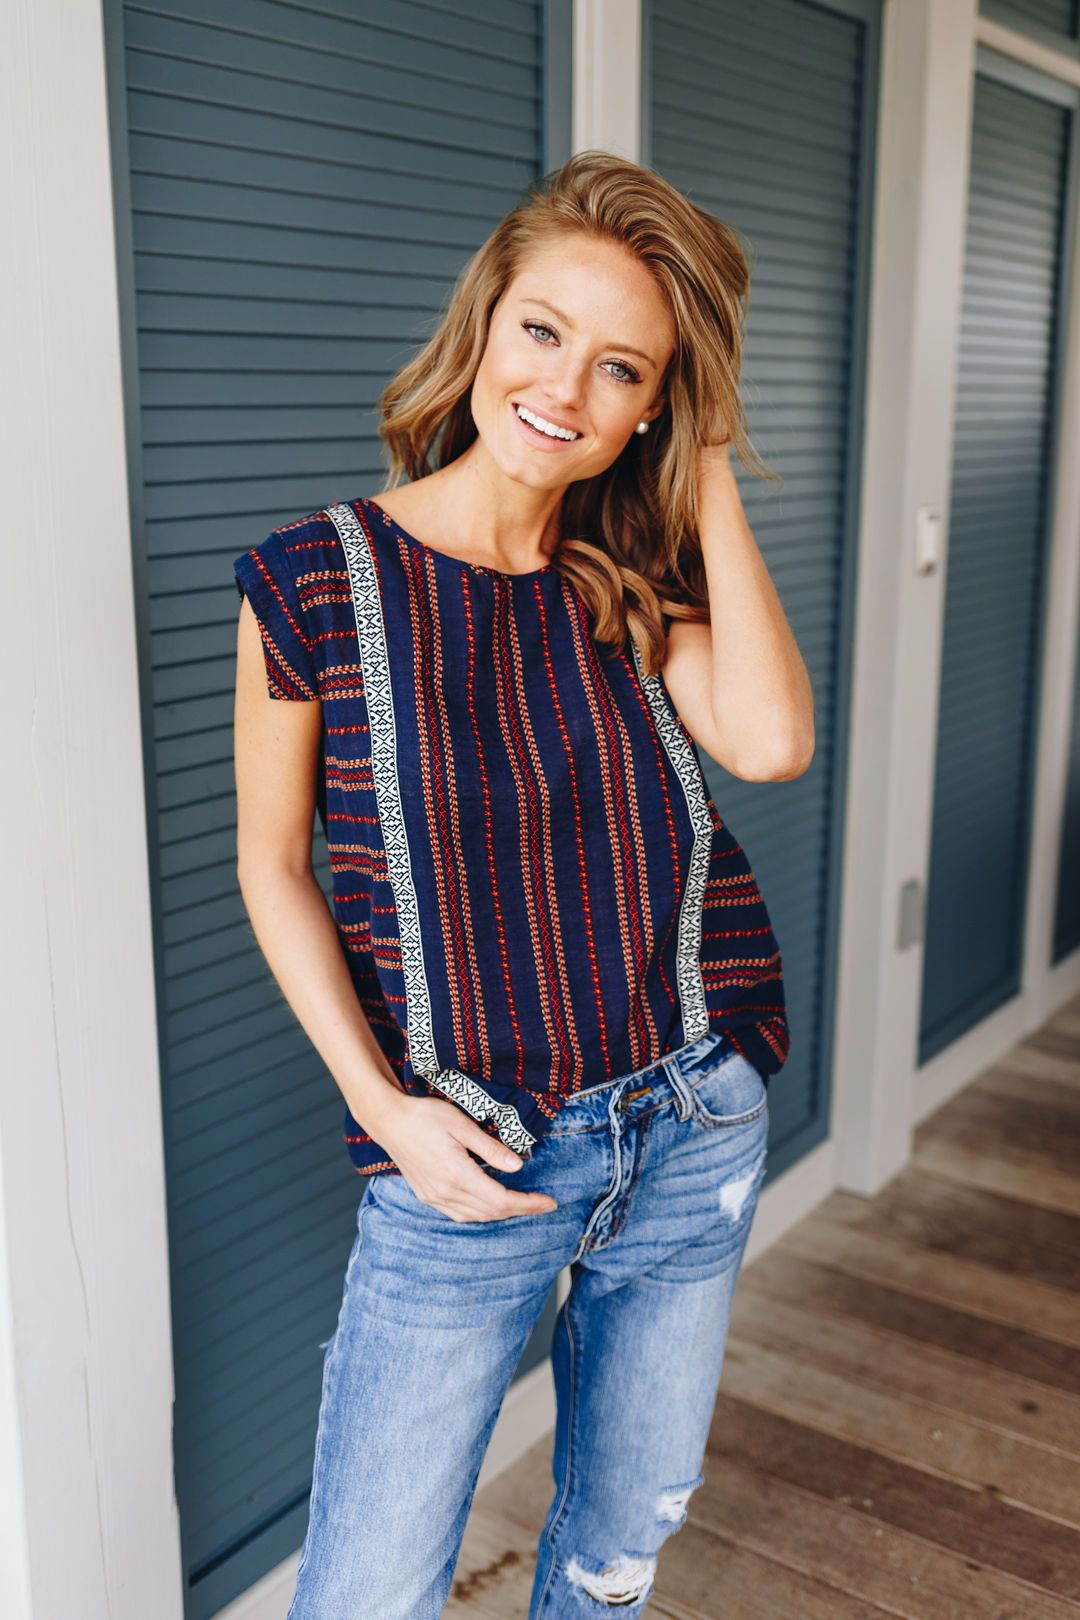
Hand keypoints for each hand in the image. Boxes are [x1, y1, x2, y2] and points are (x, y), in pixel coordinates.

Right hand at [373, 1094, 558, 1222]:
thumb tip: (517, 1166)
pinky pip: (459, 1214)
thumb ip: (490, 1148)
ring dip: (501, 1213)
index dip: (528, 1203)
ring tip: (522, 1204)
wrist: (387, 1120)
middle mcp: (445, 1192)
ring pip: (475, 1217)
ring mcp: (434, 1197)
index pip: (501, 1200)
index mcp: (457, 1175)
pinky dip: (480, 1213)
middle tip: (543, 1204)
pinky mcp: (427, 1195)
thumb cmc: (424, 1116)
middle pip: (491, 1212)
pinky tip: (489, 1204)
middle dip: (520, 1210)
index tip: (549, 1202)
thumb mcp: (462, 1125)